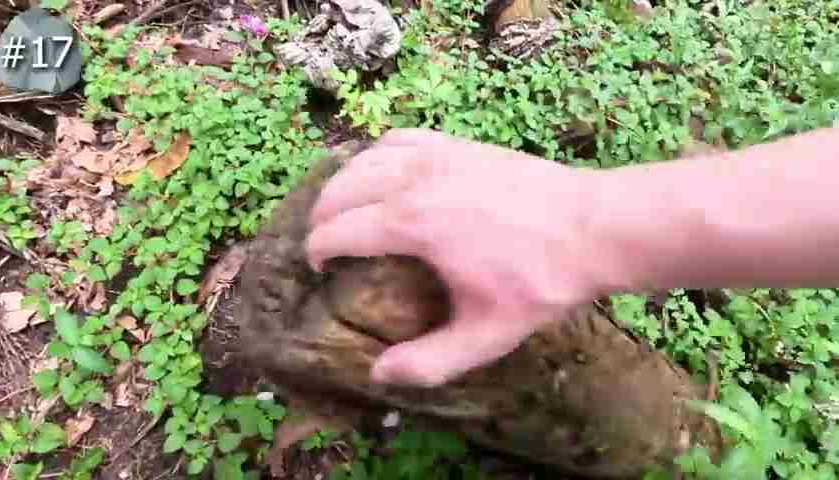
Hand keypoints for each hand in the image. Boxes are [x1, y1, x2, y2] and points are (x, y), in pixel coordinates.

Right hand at [306, 129, 606, 386]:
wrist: (595, 226)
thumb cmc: (541, 280)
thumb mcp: (487, 334)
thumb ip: (430, 361)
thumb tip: (379, 375)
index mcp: (411, 223)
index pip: (338, 230)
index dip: (317, 250)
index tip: (318, 269)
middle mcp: (414, 179)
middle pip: (342, 189)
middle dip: (321, 216)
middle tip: (323, 243)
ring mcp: (439, 154)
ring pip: (366, 156)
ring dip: (344, 182)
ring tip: (342, 208)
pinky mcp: (461, 144)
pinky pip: (402, 138)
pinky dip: (379, 153)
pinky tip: (385, 172)